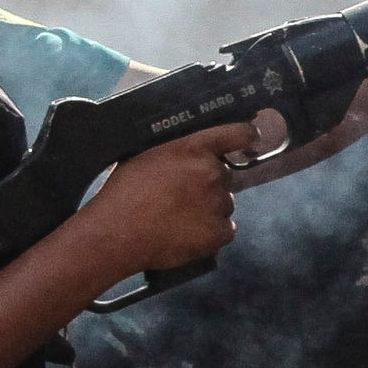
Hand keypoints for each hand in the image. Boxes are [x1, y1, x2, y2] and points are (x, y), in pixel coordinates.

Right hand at [70, 121, 255, 283]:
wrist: (115, 234)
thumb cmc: (122, 194)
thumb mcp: (144, 156)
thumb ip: (175, 150)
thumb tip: (187, 153)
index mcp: (193, 149)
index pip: (236, 134)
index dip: (246, 135)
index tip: (251, 138)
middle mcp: (211, 173)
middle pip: (225, 177)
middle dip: (209, 185)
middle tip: (183, 197)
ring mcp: (217, 204)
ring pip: (224, 204)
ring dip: (209, 210)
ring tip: (178, 219)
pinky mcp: (218, 233)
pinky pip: (225, 230)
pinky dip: (211, 234)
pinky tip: (187, 234)